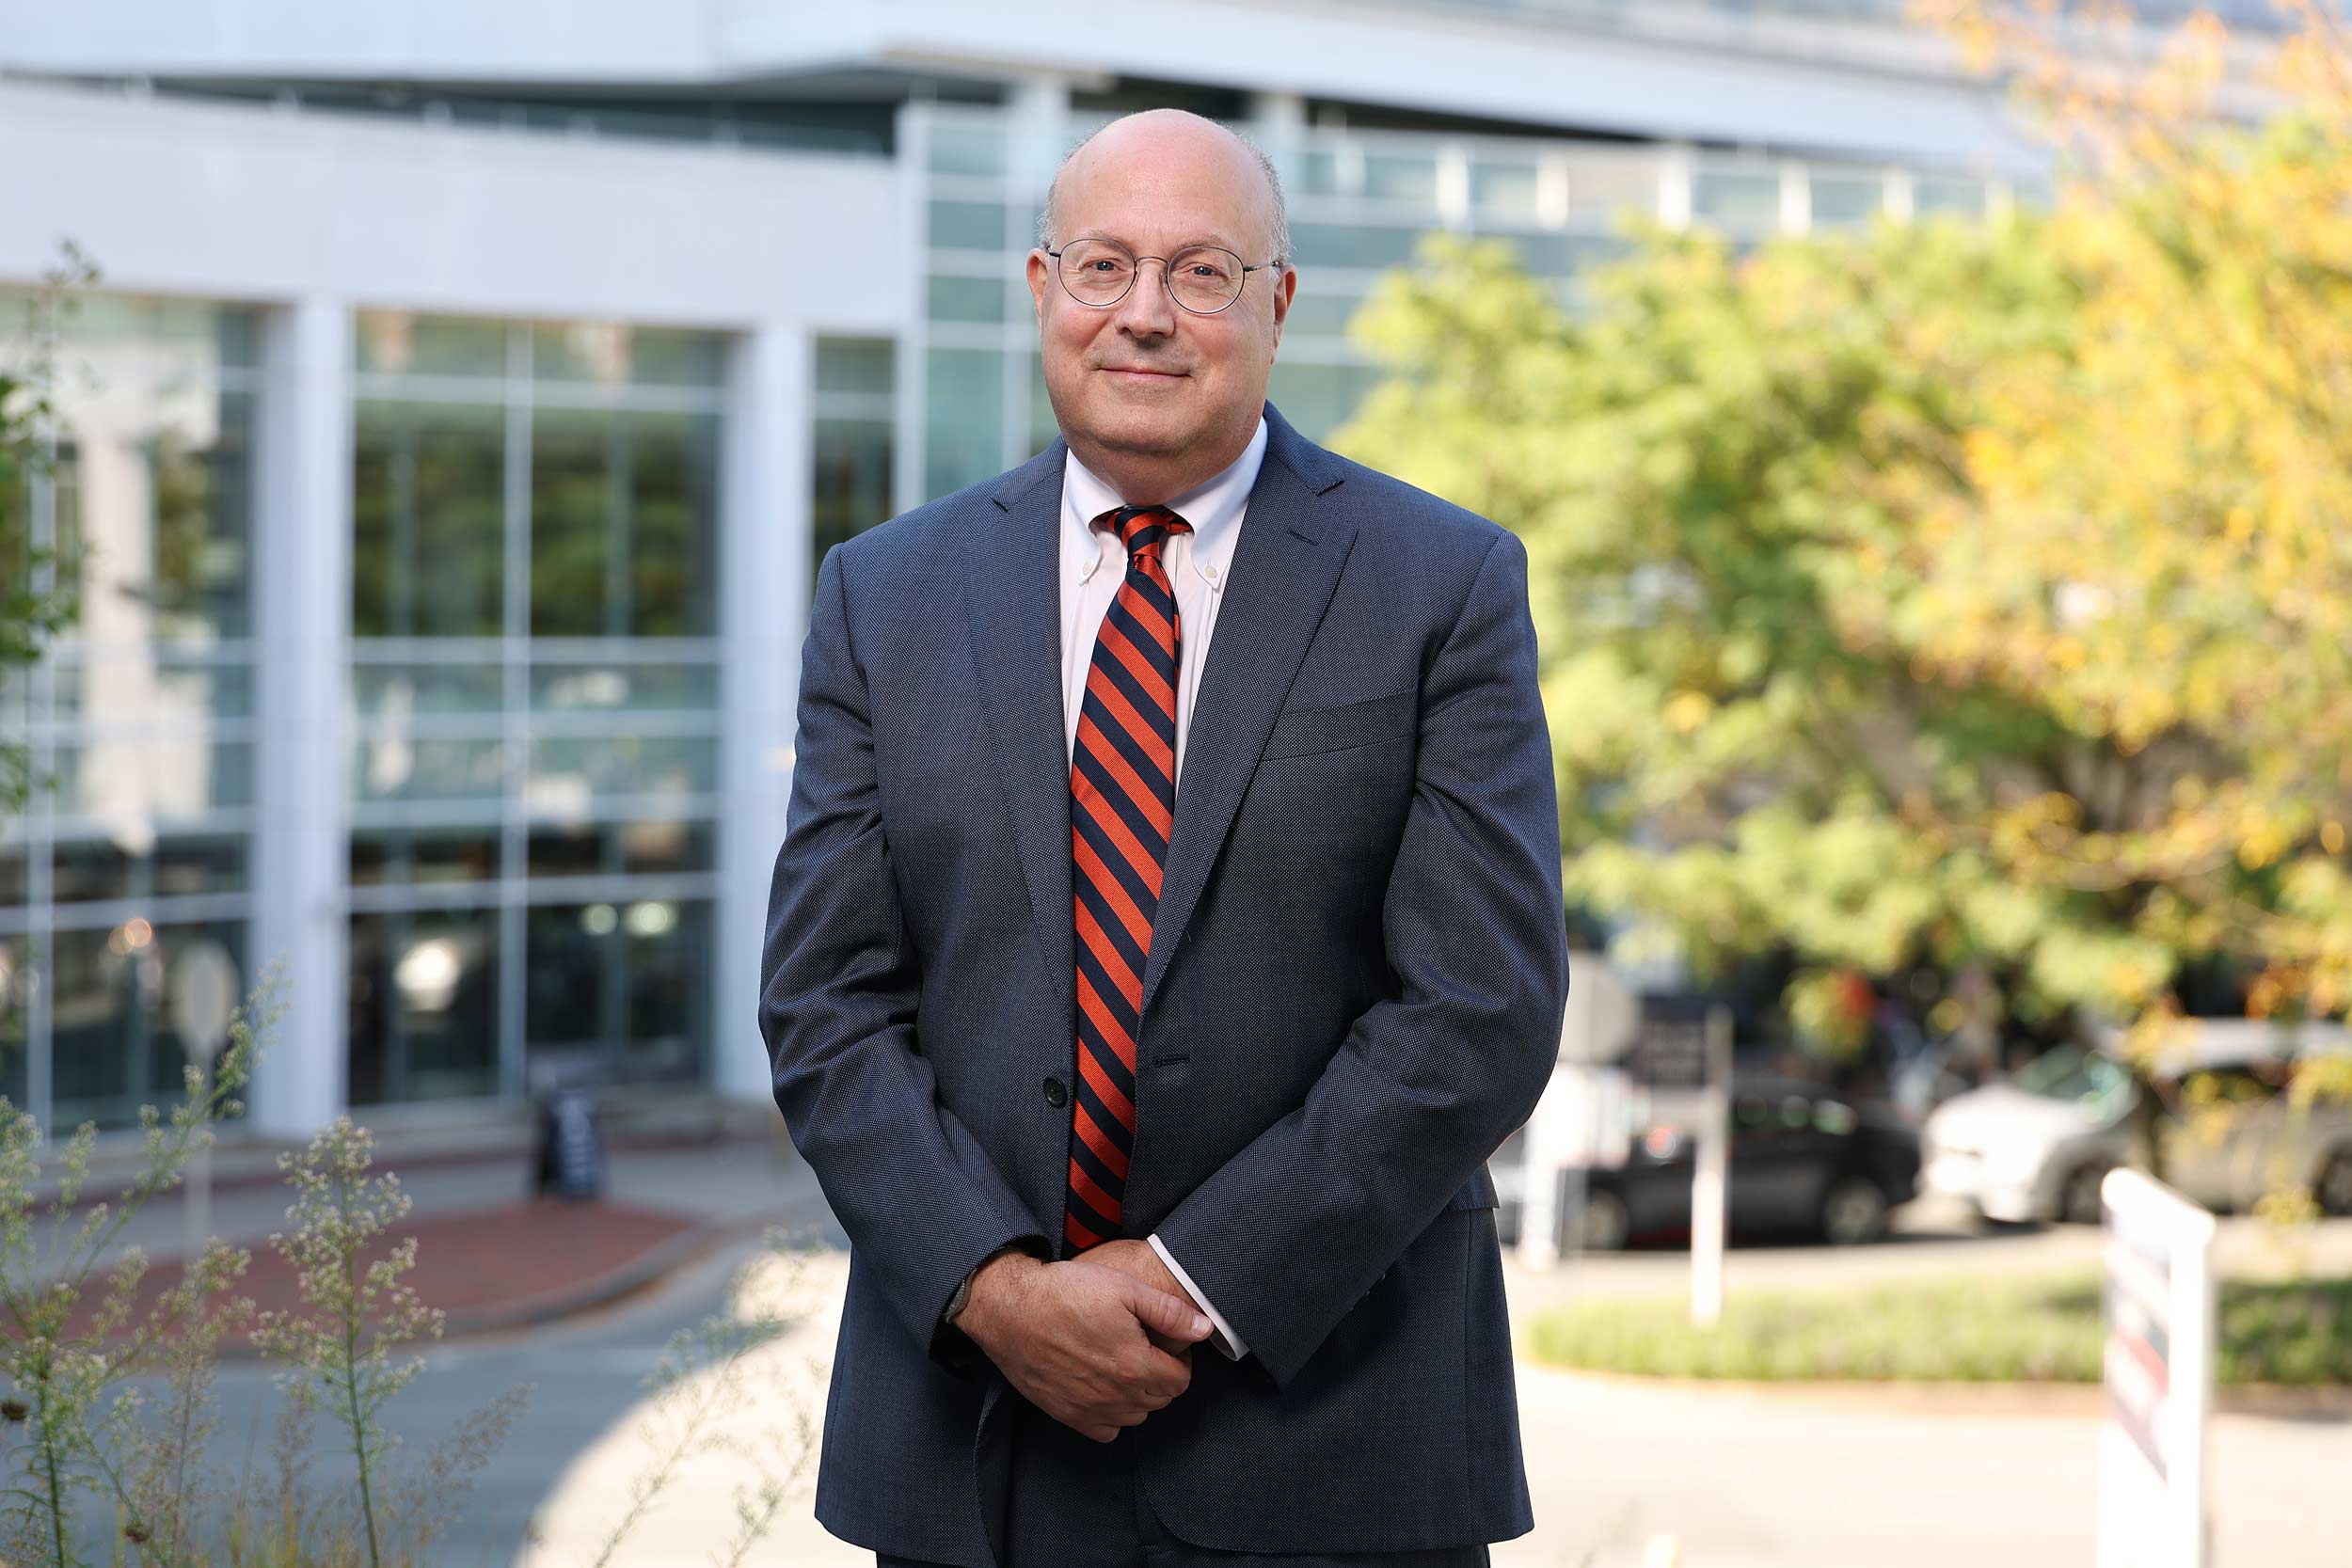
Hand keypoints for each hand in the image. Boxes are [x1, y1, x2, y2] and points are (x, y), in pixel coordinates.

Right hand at [955, 1250, 1211, 1441]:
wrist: (1010, 1309)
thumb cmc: (1066, 1293)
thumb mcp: (1125, 1287)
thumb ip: (1170, 1312)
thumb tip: (1205, 1329)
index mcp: (1136, 1366)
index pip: (1180, 1381)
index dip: (1179, 1360)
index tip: (1165, 1343)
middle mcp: (1116, 1396)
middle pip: (1159, 1400)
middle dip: (1161, 1376)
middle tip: (1145, 1349)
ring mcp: (1090, 1409)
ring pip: (1135, 1416)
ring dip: (1138, 1396)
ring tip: (1123, 1364)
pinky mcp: (1066, 1414)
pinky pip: (1105, 1430)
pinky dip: (1111, 1414)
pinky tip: (1102, 1386)